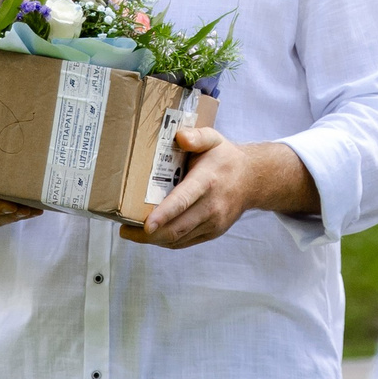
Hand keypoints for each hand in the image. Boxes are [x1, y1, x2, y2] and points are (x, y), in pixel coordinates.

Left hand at [129, 126, 318, 249]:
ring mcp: (213, 222)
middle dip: (149, 234)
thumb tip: (179, 137)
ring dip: (154, 240)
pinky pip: (185, 242)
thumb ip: (197, 136)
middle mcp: (212, 205)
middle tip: (125, 230)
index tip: (146, 225)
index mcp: (208, 181)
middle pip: (178, 227)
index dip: (164, 214)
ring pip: (179, 238)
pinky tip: (153, 235)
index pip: (184, 200)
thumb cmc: (225, 158)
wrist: (252, 179)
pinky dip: (166, 241)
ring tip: (132, 233)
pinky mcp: (213, 232)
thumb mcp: (213, 139)